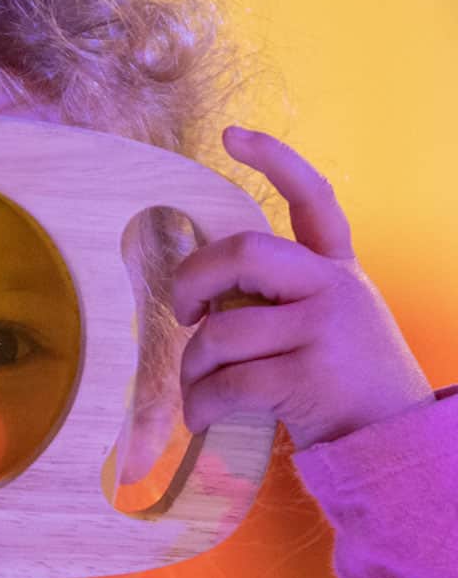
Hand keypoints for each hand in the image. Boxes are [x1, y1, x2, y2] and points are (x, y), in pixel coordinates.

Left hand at [170, 127, 433, 449]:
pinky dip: (200, 405)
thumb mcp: (335, 324)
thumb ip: (285, 301)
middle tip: (183, 312)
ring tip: (195, 391)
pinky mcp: (306, 378)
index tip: (232, 135)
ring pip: (223, 332)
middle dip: (193, 281)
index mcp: (338, 271)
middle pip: (244, 255)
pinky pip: (227, 384)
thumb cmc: (348, 387)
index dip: (274, 161)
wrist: (394, 442)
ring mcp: (322, 331)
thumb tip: (210, 305)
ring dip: (192, 368)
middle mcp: (333, 290)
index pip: (313, 199)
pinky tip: (200, 418)